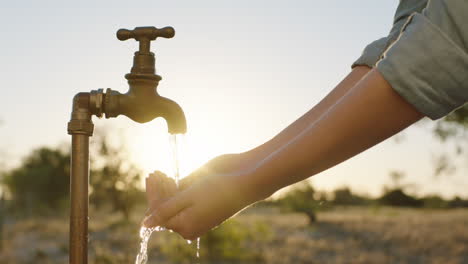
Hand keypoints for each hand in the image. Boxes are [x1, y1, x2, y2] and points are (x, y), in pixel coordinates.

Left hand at [143, 154, 259, 239]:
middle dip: (158, 190)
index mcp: (185, 227)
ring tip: (161, 173)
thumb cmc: (218, 190)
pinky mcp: (201, 207)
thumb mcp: (188, 198)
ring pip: (172, 204)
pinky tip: (170, 178)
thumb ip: (165, 210)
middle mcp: (189, 225)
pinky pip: (182, 201)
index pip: (159, 212)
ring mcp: (196, 217)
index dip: (153, 193)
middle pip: (164, 208)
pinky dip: (175, 190)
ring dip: (165, 188)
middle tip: (155, 172)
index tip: (151, 175)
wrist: (244, 183)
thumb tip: (145, 224)